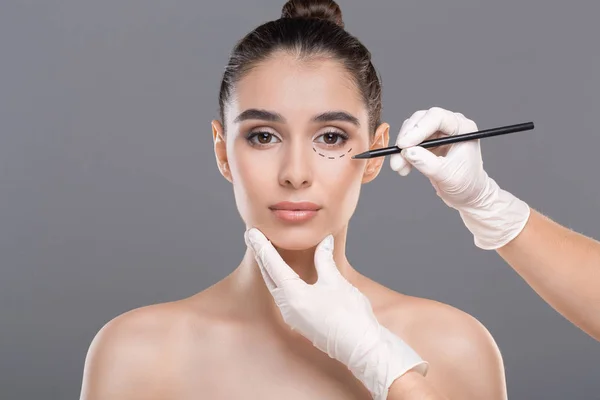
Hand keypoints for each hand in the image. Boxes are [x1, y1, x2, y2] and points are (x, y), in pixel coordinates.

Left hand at [244, 228, 427, 399]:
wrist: (362, 348)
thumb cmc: (350, 316)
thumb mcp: (335, 282)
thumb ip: (324, 259)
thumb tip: (324, 241)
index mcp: (292, 295)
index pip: (271, 265)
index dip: (262, 246)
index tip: (252, 232)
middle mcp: (288, 307)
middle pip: (269, 276)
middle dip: (261, 256)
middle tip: (253, 237)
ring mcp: (294, 317)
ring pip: (275, 287)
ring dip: (269, 269)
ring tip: (265, 252)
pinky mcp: (302, 322)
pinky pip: (285, 296)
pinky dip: (280, 280)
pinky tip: (284, 275)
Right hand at [389, 107, 529, 249]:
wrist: (468, 195)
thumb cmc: (466, 184)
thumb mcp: (447, 175)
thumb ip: (427, 163)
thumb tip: (408, 152)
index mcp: (463, 128)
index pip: (437, 118)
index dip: (418, 129)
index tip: (404, 144)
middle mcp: (450, 126)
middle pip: (421, 120)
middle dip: (406, 138)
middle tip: (397, 155)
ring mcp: (438, 133)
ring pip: (412, 130)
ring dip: (402, 148)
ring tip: (399, 166)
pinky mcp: (428, 142)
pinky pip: (410, 142)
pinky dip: (403, 154)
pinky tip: (403, 168)